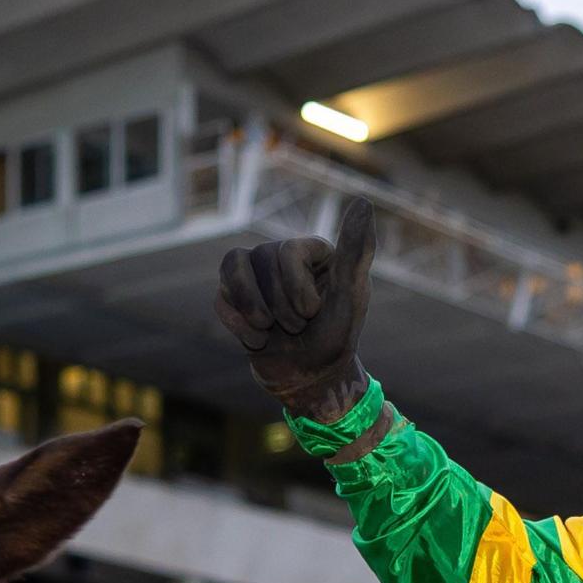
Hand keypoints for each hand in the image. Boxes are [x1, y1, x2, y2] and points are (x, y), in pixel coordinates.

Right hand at [213, 203, 377, 420]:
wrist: (310, 380)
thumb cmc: (336, 338)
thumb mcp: (350, 296)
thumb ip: (355, 250)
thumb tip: (363, 202)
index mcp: (314, 249)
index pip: (286, 250)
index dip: (295, 288)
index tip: (314, 312)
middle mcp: (283, 256)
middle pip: (261, 260)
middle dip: (280, 306)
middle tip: (298, 327)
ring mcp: (256, 276)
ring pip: (233, 269)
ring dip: (254, 310)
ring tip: (271, 331)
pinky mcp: (235, 298)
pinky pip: (219, 297)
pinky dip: (237, 323)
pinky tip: (257, 340)